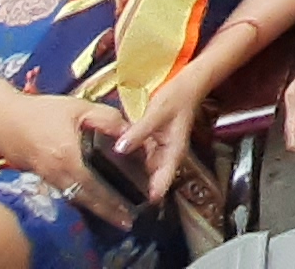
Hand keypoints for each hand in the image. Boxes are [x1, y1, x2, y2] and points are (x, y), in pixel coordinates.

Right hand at [0, 85, 134, 226]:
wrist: (3, 120)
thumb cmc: (43, 111)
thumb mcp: (79, 107)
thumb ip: (108, 119)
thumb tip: (132, 133)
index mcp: (68, 155)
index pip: (95, 184)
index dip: (113, 199)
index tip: (130, 208)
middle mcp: (58, 173)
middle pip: (87, 198)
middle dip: (108, 211)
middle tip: (128, 220)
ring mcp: (48, 179)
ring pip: (77, 199)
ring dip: (97, 209)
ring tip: (117, 217)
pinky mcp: (43, 180)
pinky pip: (66, 195)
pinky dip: (82, 201)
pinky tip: (95, 203)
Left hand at [114, 65, 213, 214]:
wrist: (187, 84)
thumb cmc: (177, 98)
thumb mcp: (157, 113)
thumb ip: (138, 132)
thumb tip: (119, 149)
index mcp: (173, 152)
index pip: (163, 181)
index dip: (150, 196)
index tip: (135, 210)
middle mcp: (166, 156)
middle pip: (151, 181)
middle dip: (135, 193)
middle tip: (112, 206)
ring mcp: (158, 152)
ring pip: (144, 172)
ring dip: (130, 181)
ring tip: (106, 192)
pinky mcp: (151, 146)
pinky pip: (139, 161)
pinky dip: (128, 166)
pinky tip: (111, 169)